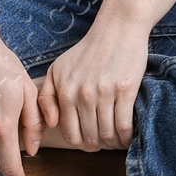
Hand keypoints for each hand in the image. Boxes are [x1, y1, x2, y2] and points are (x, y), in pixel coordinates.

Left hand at [38, 16, 149, 150]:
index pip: (70, 134)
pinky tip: (128, 136)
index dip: (81, 144)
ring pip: (107, 135)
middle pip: (89, 138)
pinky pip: (125, 126)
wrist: (117, 29)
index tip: (91, 142)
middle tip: (106, 143)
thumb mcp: (57, 69)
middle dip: (98, 146)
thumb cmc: (87, 51)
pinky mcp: (125, 90)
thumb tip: (52, 124)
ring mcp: (104, 93)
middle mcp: (82, 94)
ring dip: (114, 143)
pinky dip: (127, 137)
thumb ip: (46, 97)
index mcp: (64, 91)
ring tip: (118, 140)